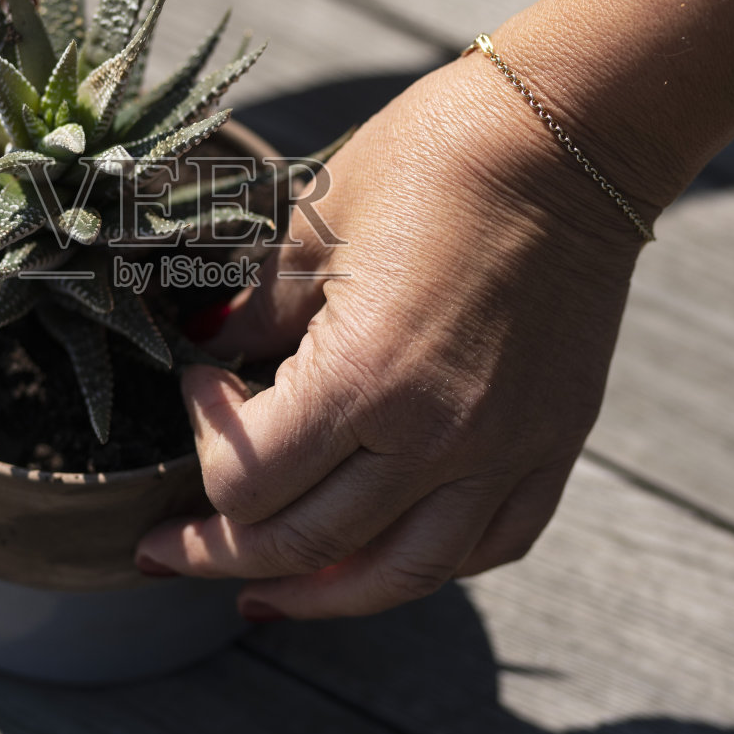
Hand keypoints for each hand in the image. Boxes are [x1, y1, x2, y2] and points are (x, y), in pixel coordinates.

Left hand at [135, 57, 651, 618]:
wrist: (570, 137)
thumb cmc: (435, 159)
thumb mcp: (317, 222)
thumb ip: (252, 306)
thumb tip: (201, 348)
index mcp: (367, 376)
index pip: (248, 479)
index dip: (199, 439)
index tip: (196, 382)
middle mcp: (438, 437)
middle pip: (302, 545)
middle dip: (214, 549)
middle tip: (163, 547)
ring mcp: (504, 452)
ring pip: (397, 575)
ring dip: (313, 594)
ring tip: (257, 595)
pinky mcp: (550, 447)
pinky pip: (486, 547)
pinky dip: (421, 566)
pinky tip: (375, 564)